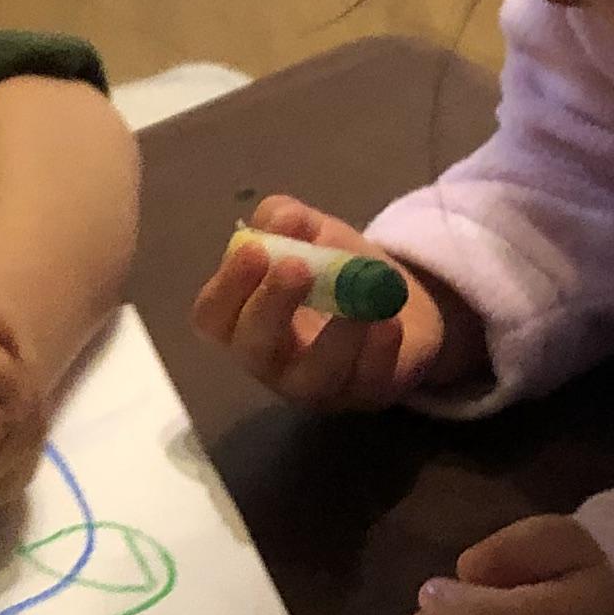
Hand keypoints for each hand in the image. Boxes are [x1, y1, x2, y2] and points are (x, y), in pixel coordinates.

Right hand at [191, 195, 463, 410]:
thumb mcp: (309, 234)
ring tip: (357, 294)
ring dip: (334, 335)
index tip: (253, 251)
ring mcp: (318, 386)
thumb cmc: (335, 273)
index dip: (228, 287)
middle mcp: (272, 362)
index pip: (213, 317)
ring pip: (314, 376)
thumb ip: (287, 220)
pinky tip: (389, 321)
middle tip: (296, 267)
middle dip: (271, 307)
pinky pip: (367, 379)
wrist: (399, 305)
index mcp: (244, 321)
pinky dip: (379, 349)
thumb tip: (281, 220)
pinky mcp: (366, 394)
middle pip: (254, 350)